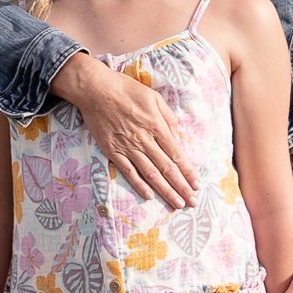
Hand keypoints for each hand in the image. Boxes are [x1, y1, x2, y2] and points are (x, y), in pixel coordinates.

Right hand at [59, 55, 194, 209]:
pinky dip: (139, 184)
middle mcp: (144, 140)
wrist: (96, 90)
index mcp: (156, 125)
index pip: (176, 154)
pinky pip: (128, 171)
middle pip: (166, 168)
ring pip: (150, 173)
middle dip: (181, 187)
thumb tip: (178, 138)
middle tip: (192, 202)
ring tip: (177, 203)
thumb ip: (168, 118)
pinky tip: (149, 195)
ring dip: (165, 190)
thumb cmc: (126, 90)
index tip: (197, 184)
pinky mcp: (112, 151)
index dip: (188, 171)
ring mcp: (127, 147)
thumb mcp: (154, 97)